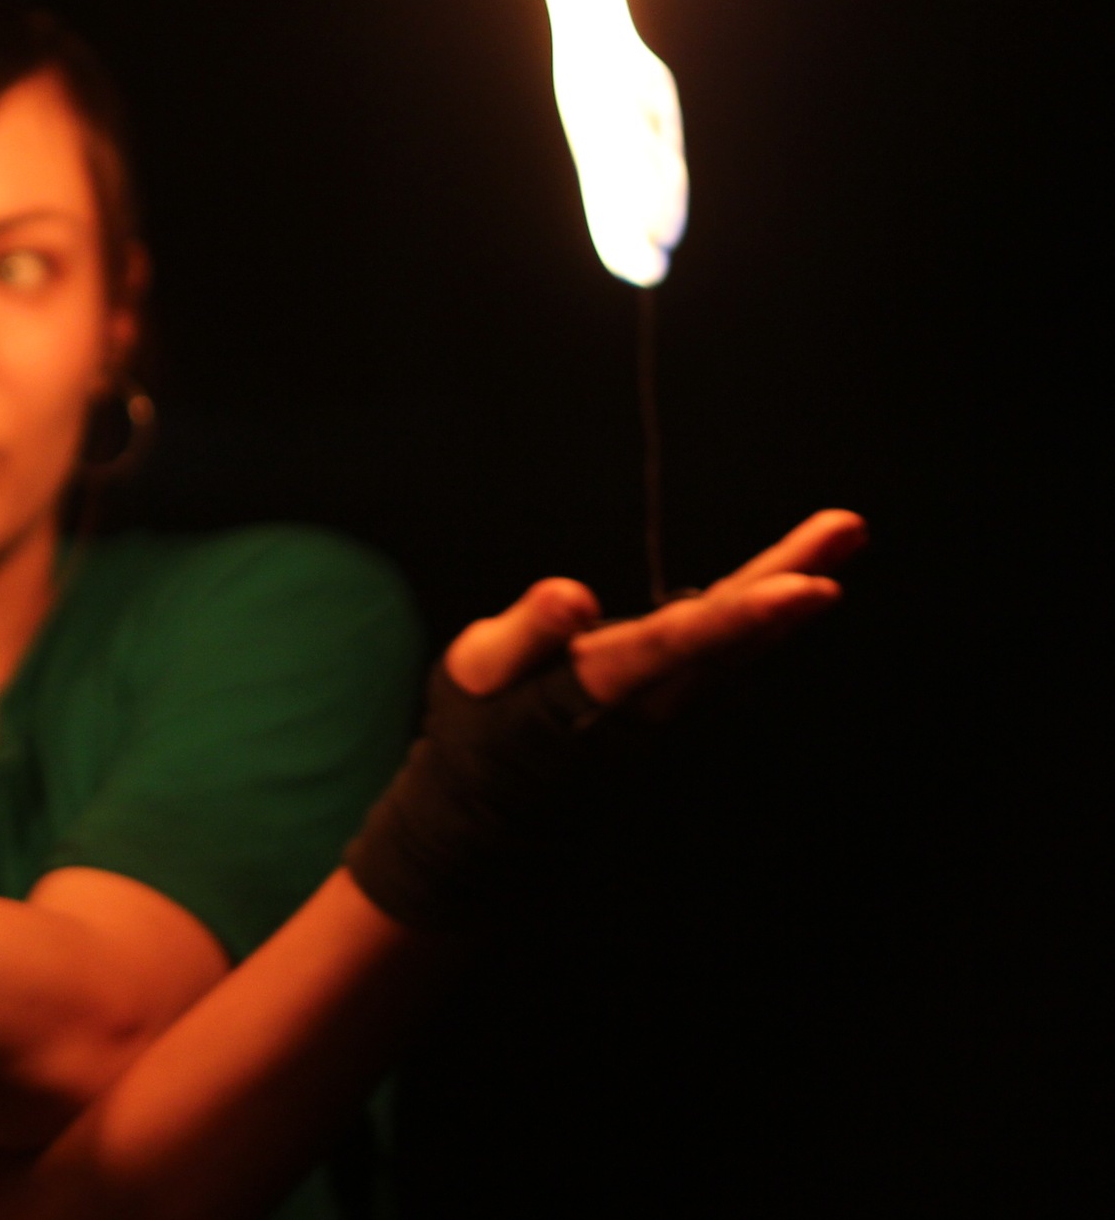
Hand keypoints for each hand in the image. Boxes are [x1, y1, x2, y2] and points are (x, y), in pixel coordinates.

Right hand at [445, 508, 866, 705]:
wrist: (498, 796)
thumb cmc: (483, 723)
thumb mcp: (477, 676)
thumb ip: (523, 637)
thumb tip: (572, 596)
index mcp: (596, 688)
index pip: (674, 646)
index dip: (738, 616)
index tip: (800, 585)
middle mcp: (653, 699)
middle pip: (729, 637)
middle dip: (788, 583)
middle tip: (848, 529)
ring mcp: (675, 701)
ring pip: (744, 642)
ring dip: (793, 581)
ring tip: (845, 530)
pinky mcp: (680, 692)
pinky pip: (735, 647)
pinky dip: (771, 608)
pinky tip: (801, 572)